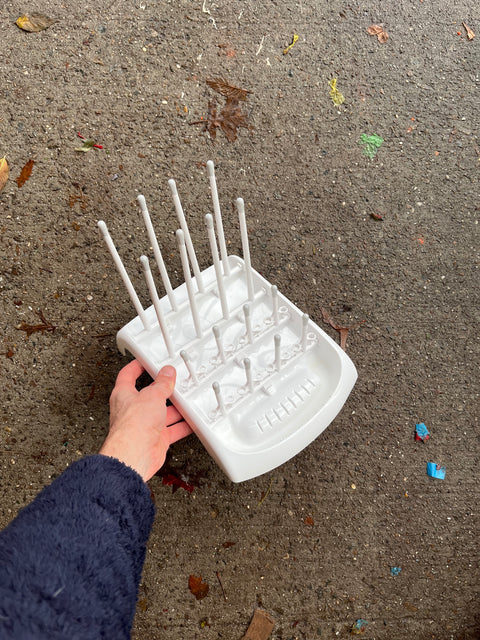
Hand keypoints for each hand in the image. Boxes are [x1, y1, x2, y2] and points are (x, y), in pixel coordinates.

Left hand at [99, 360, 191, 480]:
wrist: (135, 455)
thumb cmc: (132, 427)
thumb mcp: (152, 396)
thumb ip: (162, 384)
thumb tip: (167, 373)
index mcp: (124, 395)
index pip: (128, 376)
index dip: (136, 367)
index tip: (145, 361)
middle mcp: (133, 410)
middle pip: (151, 395)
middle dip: (164, 390)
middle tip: (176, 382)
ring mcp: (145, 425)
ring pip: (164, 413)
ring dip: (177, 408)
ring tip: (188, 401)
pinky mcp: (156, 439)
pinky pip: (173, 429)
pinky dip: (183, 425)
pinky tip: (192, 421)